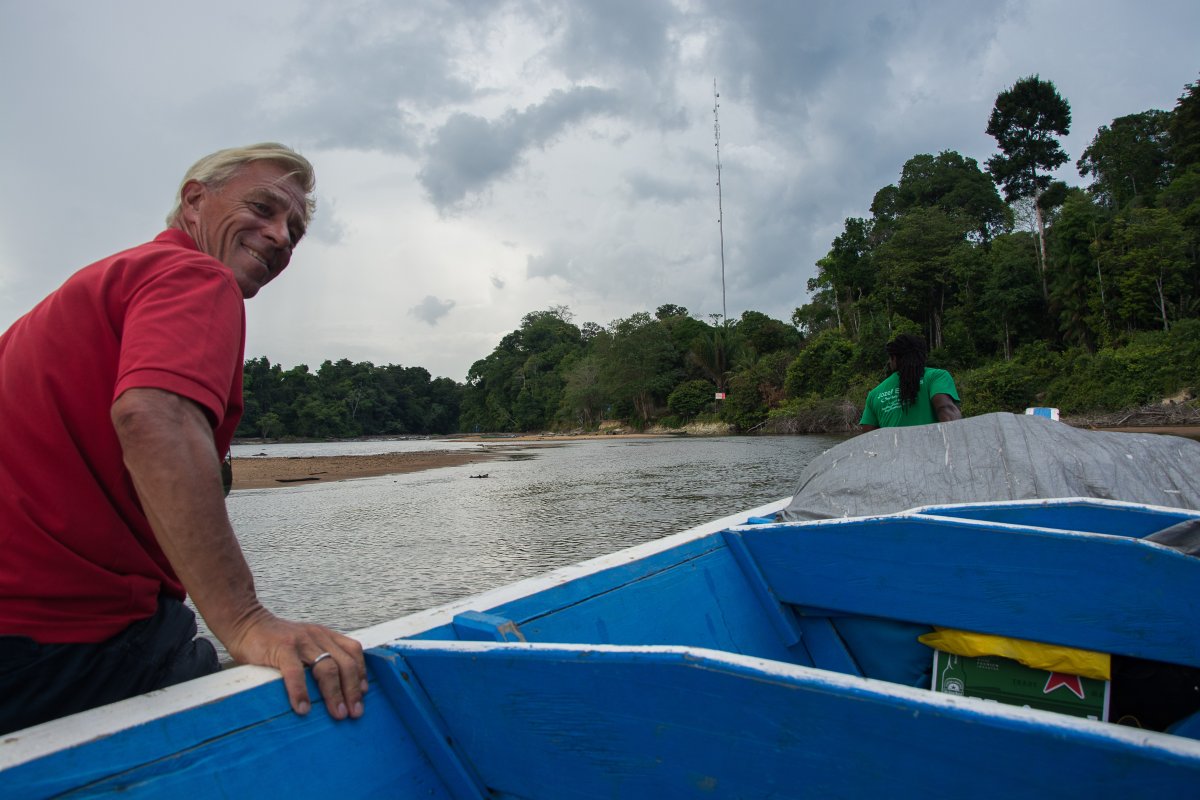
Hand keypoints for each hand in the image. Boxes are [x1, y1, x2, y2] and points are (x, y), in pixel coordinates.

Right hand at [225, 609, 367, 719]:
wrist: (246, 621)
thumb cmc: (275, 640)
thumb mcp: (304, 642)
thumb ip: (317, 656)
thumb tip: (332, 688)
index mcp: (325, 635)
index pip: (353, 651)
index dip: (361, 673)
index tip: (364, 694)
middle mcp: (318, 636)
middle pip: (345, 663)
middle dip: (353, 690)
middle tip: (355, 713)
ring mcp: (301, 641)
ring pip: (327, 668)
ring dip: (334, 694)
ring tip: (337, 714)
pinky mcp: (282, 648)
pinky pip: (296, 672)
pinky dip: (301, 691)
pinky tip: (303, 708)